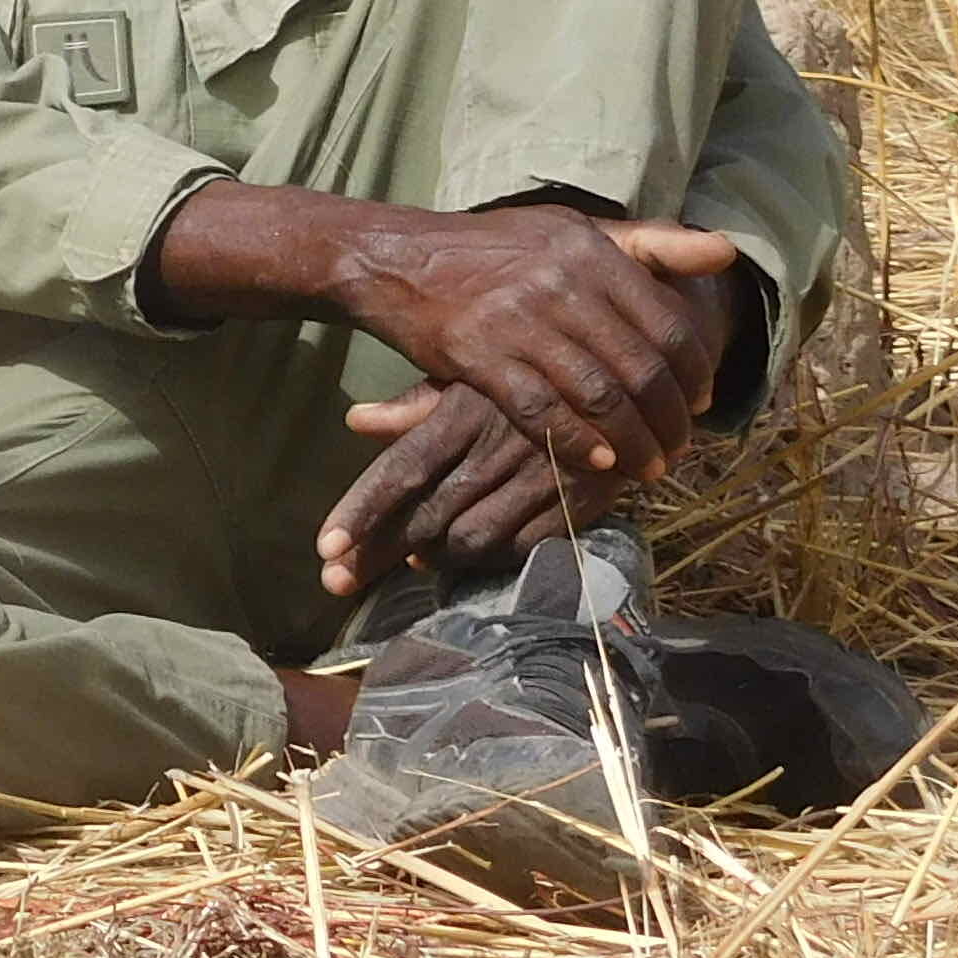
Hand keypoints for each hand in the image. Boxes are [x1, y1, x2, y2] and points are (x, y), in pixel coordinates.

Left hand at [315, 382, 633, 594]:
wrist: (632, 376)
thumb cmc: (533, 376)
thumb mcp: (474, 378)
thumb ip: (415, 406)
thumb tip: (355, 420)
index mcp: (463, 412)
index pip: (400, 471)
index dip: (361, 513)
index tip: (325, 549)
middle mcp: (496, 448)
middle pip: (425, 515)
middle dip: (377, 553)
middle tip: (337, 582)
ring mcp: (539, 478)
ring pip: (470, 538)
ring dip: (434, 558)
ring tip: (413, 562)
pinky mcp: (578, 503)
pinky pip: (521, 548)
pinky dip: (488, 560)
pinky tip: (468, 559)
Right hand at [327, 210, 739, 483]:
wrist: (393, 257)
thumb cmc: (489, 248)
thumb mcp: (568, 230)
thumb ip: (648, 243)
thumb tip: (726, 251)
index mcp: (592, 252)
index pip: (668, 324)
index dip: (694, 373)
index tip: (698, 403)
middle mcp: (561, 284)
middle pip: (641, 367)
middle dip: (669, 420)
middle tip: (677, 449)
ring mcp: (518, 320)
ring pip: (599, 395)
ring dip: (632, 442)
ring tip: (646, 468)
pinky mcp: (477, 355)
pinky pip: (541, 411)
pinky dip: (577, 443)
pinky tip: (598, 463)